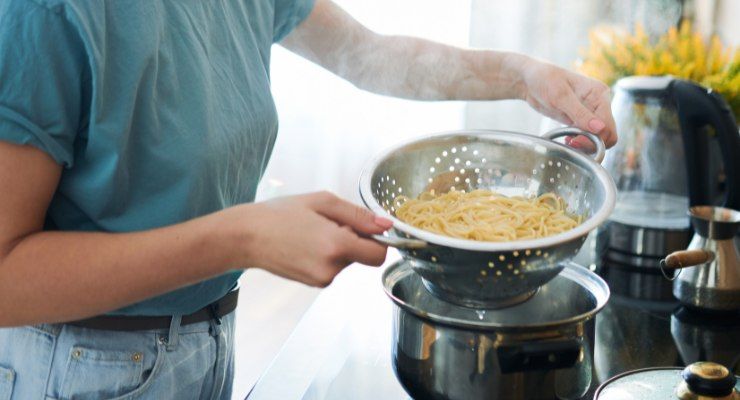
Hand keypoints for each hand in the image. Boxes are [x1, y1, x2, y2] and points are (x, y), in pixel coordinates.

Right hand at [231, 191, 391, 286]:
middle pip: (362, 256)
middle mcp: (331, 268)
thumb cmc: (280, 214)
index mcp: (336, 245)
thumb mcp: (323, 202)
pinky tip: (306, 244)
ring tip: (311, 232)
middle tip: (327, 223)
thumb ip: (358, 215)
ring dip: (339, 246)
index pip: (378, 255)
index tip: (364, 228)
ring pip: (347, 261)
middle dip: (353, 239)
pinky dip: (327, 255)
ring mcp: (322, 279)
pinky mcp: (314, 284)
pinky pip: (333, 267)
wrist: (246, 237)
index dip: (377, 240)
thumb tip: (385, 225)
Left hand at [518, 58, 617, 148]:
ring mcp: (590, 112)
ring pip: (598, 137)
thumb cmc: (545, 79)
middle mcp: (598, 103)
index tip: (576, 140)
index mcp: (599, 93)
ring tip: (569, 141)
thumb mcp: (560, 96)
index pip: (607, 124)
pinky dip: (580, 142)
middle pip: (606, 133)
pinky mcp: (579, 120)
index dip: (596, 137)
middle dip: (592, 143)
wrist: (530, 80)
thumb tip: (599, 128)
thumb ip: (580, 113)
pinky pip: (587, 136)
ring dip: (586, 144)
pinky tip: (567, 140)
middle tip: (572, 143)